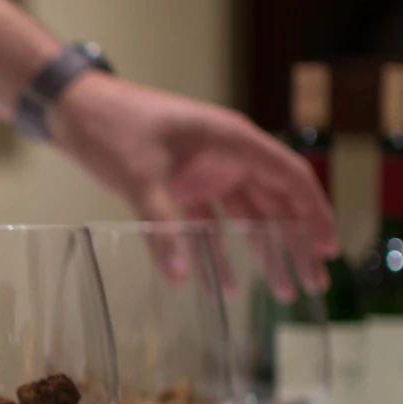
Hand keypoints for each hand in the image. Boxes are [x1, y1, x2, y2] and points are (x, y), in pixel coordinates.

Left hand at [51, 73, 336, 282]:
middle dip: (296, 244)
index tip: (327, 249)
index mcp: (233, 142)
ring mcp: (206, 172)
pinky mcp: (182, 186)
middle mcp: (227, 156)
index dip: (314, 214)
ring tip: (283, 291)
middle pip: (275, 203)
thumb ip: (162, 225)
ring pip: (247, 217)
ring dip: (264, 252)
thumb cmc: (114, 128)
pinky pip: (209, 224)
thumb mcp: (140, 177)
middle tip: (313, 283)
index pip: (290, 178)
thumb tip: (181, 275)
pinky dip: (217, 252)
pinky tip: (224, 286)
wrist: (75, 112)